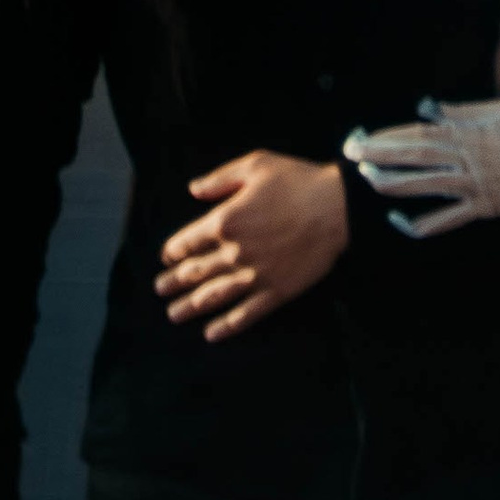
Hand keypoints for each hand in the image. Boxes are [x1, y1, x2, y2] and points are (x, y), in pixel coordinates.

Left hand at [156, 149, 348, 340]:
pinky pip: (246, 315)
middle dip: (174, 282)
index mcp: (225, 220)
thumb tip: (193, 189)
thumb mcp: (255, 165)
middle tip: (160, 291)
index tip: (166, 258)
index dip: (173, 251)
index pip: (188, 241)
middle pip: (195, 272)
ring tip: (174, 314)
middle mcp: (234, 252)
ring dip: (191, 307)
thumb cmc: (298, 181)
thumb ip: (220, 179)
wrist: (338, 208)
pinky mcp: (276, 292)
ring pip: (214, 297)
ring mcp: (255, 275)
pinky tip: (212, 334)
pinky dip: (227, 326)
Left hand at [347, 98, 499, 233]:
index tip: (365, 136)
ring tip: (369, 180)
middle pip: (414, 157)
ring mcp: (473, 186)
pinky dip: (423, 223)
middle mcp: (466, 160)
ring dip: (392, 184)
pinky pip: (447, 219)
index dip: (389, 136)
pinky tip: (400, 224)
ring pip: (424, 187)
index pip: (419, 134)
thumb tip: (430, 109)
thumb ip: (465, 111)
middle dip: (380, 155)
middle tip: (352, 155)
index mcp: (469, 134)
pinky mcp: (482, 208)